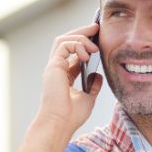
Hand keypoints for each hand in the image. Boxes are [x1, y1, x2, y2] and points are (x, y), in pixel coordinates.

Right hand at [37, 23, 102, 137]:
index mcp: (63, 76)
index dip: (85, 44)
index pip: (73, 53)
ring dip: (81, 36)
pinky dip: (76, 44)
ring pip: (63, 39)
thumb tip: (98, 75)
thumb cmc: (71, 116)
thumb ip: (93, 86)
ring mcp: (53, 66)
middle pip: (67, 41)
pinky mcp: (53, 66)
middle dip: (82, 32)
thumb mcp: (88, 99)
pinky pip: (63, 44)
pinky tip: (87, 53)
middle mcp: (57, 69)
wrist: (60, 123)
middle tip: (97, 27)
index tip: (98, 39)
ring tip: (94, 43)